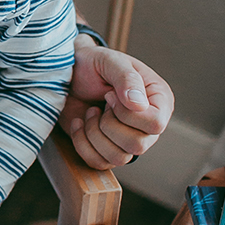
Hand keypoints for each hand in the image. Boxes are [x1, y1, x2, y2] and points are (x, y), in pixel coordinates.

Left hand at [60, 36, 173, 169]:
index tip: (110, 95)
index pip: (156, 124)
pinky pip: (99, 163)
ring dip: (95, 133)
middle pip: (138, 146)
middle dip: (109, 125)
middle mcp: (148, 125)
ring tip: (90, 112)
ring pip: (119, 158)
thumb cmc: (91, 64)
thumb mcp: (109, 61)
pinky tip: (79, 123)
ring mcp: (128, 140)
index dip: (128, 114)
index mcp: (159, 100)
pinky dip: (82, 143)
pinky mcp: (107, 150)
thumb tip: (138, 105)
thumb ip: (126, 78)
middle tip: (101, 104)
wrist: (66, 75)